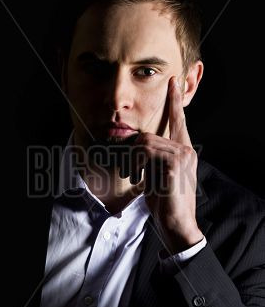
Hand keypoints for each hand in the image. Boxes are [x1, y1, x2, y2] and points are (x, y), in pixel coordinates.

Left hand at [130, 76, 202, 253]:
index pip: (179, 121)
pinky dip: (135, 163)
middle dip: (128, 150)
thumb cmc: (165, 202)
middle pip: (148, 136)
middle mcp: (186, 149)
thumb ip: (150, 159)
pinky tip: (136, 177)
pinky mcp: (176, 164)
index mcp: (184, 150)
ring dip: (130, 159)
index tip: (173, 82)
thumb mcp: (155, 176)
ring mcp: (183, 155)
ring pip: (145, 143)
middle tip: (122, 166)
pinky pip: (146, 153)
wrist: (176, 224)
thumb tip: (134, 147)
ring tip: (130, 174)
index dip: (175, 102)